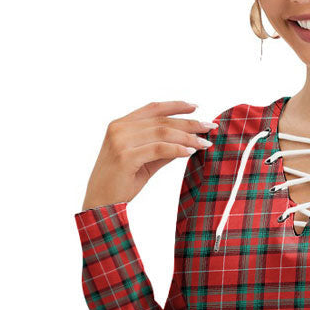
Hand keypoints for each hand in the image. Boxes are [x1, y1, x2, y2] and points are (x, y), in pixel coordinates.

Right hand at [80, 99, 216, 209]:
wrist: (100, 204)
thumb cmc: (121, 183)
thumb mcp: (145, 162)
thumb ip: (162, 148)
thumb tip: (187, 141)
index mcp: (120, 125)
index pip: (153, 108)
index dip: (176, 106)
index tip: (196, 107)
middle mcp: (119, 129)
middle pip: (162, 121)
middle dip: (189, 123)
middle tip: (209, 127)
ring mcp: (121, 142)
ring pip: (162, 133)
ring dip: (188, 137)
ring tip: (205, 143)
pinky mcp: (125, 157)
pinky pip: (158, 149)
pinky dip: (177, 149)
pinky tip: (191, 152)